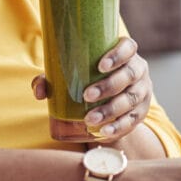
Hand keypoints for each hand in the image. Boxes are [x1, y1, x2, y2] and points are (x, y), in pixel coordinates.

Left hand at [31, 37, 152, 141]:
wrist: (109, 98)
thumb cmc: (88, 78)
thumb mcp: (73, 73)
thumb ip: (52, 78)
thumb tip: (38, 90)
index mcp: (126, 53)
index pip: (128, 47)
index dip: (118, 55)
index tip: (100, 66)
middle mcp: (138, 70)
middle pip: (129, 75)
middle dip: (108, 86)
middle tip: (86, 96)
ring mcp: (142, 91)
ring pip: (131, 99)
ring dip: (111, 110)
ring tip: (90, 119)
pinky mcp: (141, 112)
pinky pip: (133, 120)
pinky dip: (118, 127)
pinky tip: (104, 132)